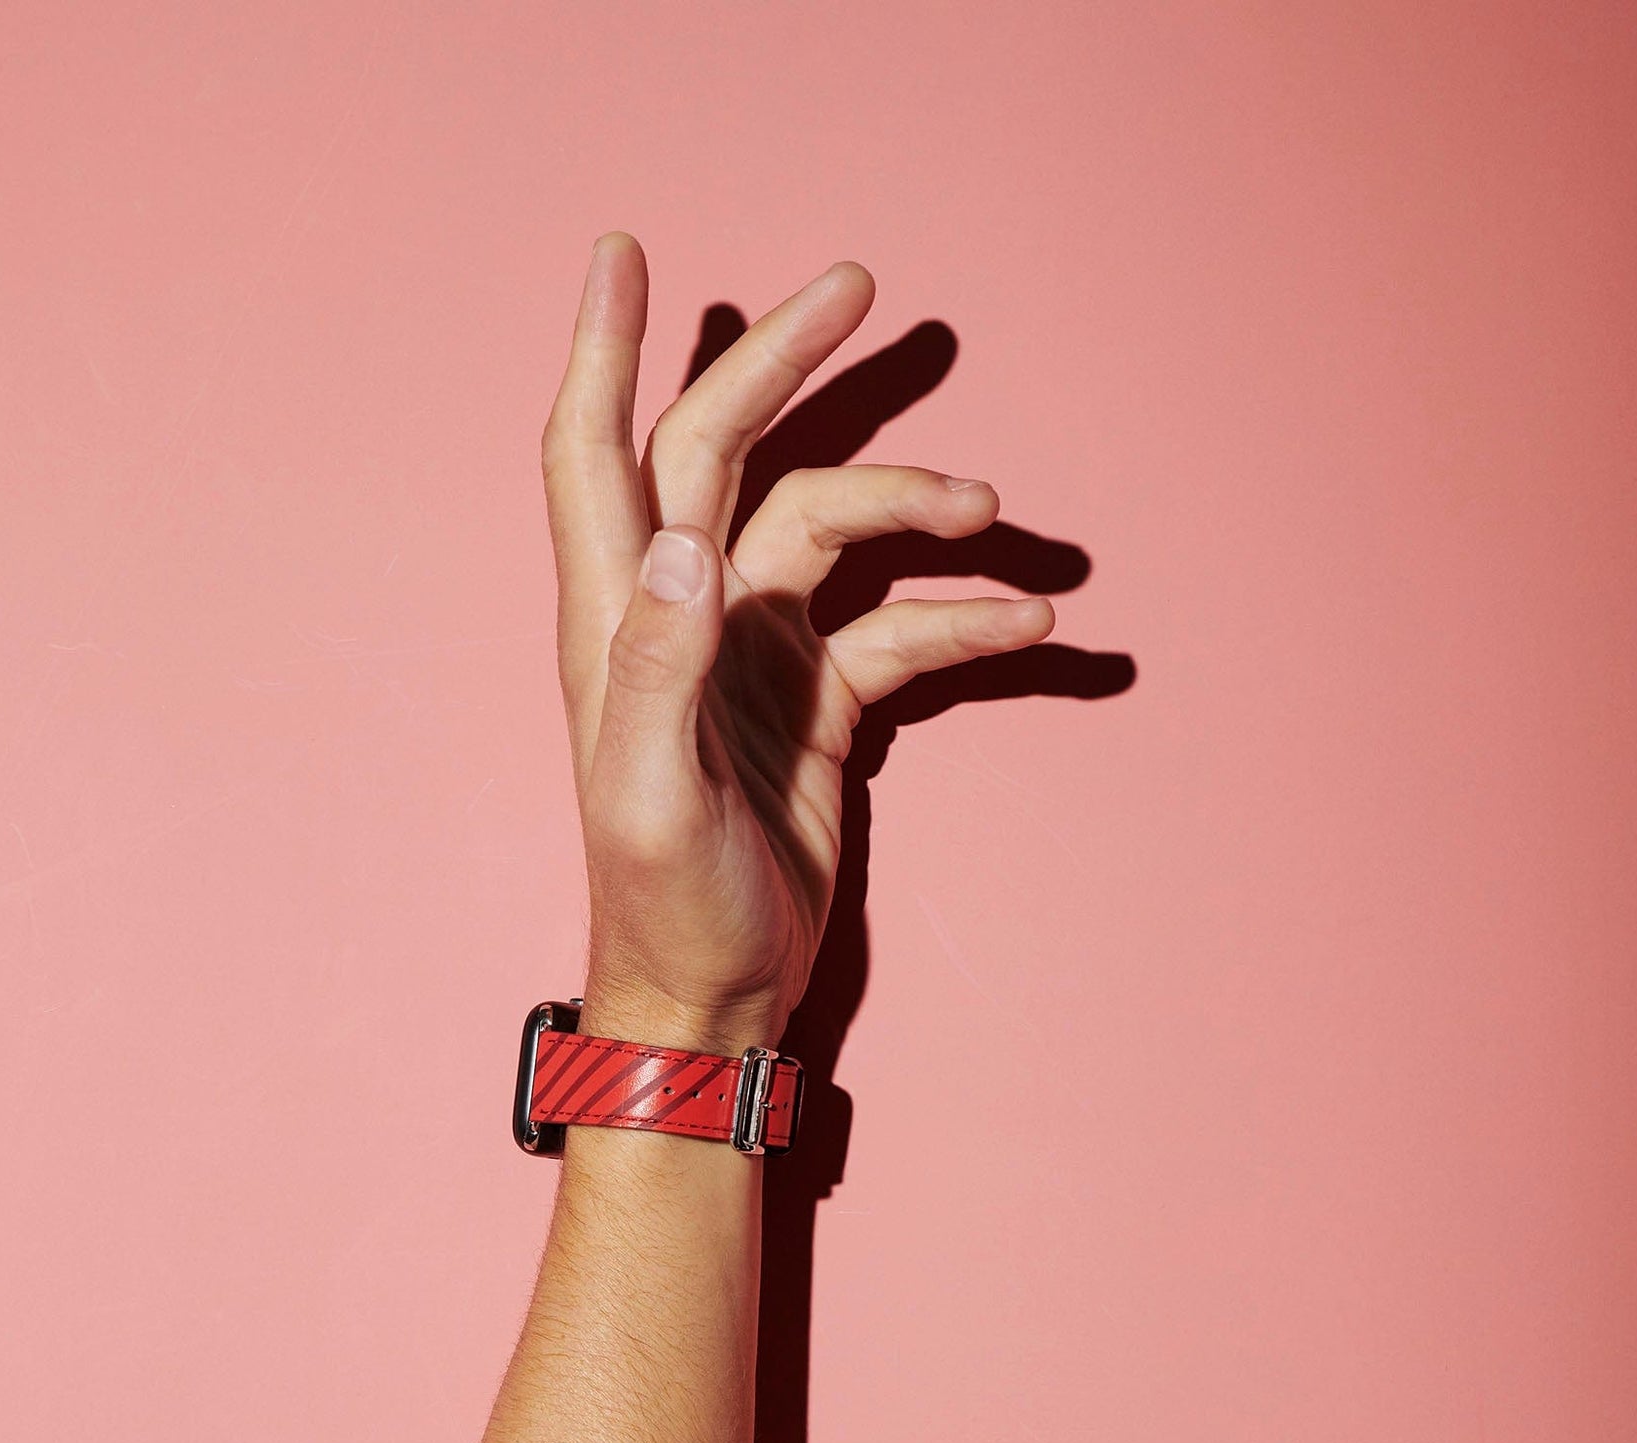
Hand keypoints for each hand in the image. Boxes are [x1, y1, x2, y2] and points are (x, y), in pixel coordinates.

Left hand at [542, 234, 1054, 1053]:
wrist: (714, 998)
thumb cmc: (664, 911)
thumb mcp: (648, 804)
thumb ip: (653, 672)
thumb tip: (684, 544)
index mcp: (619, 621)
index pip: (598, 454)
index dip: (604, 350)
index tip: (624, 250)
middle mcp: (683, 615)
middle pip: (727, 450)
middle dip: (785, 362)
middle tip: (861, 288)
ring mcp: (754, 654)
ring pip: (833, 532)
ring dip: (913, 508)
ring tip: (998, 512)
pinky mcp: (818, 702)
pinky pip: (899, 632)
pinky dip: (963, 621)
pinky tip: (1038, 625)